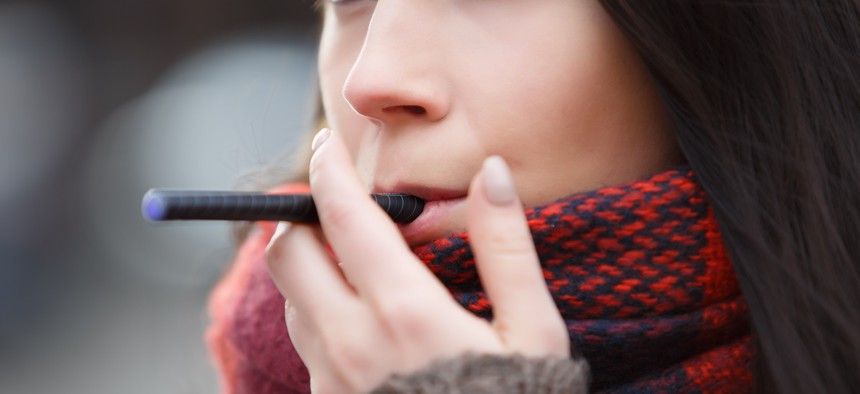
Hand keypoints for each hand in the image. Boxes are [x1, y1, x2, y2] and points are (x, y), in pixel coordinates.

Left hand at [266, 129, 568, 393]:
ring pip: (289, 298)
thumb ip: (507, 246)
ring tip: (348, 252)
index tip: (329, 145)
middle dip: (298, 215)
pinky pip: (303, 340)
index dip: (330, 172)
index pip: (344, 220)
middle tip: (331, 201)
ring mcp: (332, 380)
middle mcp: (353, 344)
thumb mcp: (533, 331)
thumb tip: (490, 172)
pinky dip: (316, 307)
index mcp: (406, 315)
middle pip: (286, 254)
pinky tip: (359, 312)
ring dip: (306, 262)